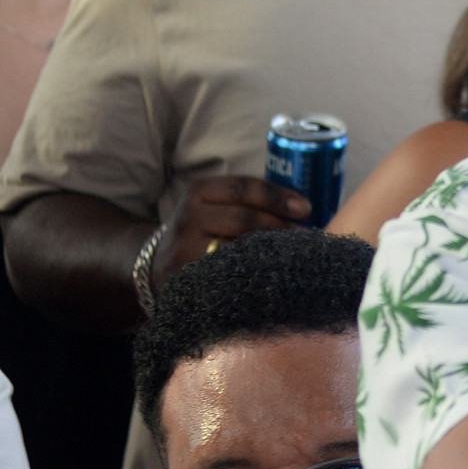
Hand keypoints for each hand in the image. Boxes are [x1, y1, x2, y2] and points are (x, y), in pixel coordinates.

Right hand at [157, 175, 310, 283]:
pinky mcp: (184, 279)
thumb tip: (303, 207)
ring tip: (293, 254)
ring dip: (269, 251)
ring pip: (235, 248)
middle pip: (243, 219)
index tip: (306, 208)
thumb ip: (250, 201)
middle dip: (279, 226)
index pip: (243, 188)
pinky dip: (251, 273)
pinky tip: (270, 274)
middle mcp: (188, 217)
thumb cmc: (205, 231)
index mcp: (199, 192)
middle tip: (305, 235)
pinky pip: (225, 275)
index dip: (277, 196)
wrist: (159, 266)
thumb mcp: (217, 205)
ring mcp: (183, 250)